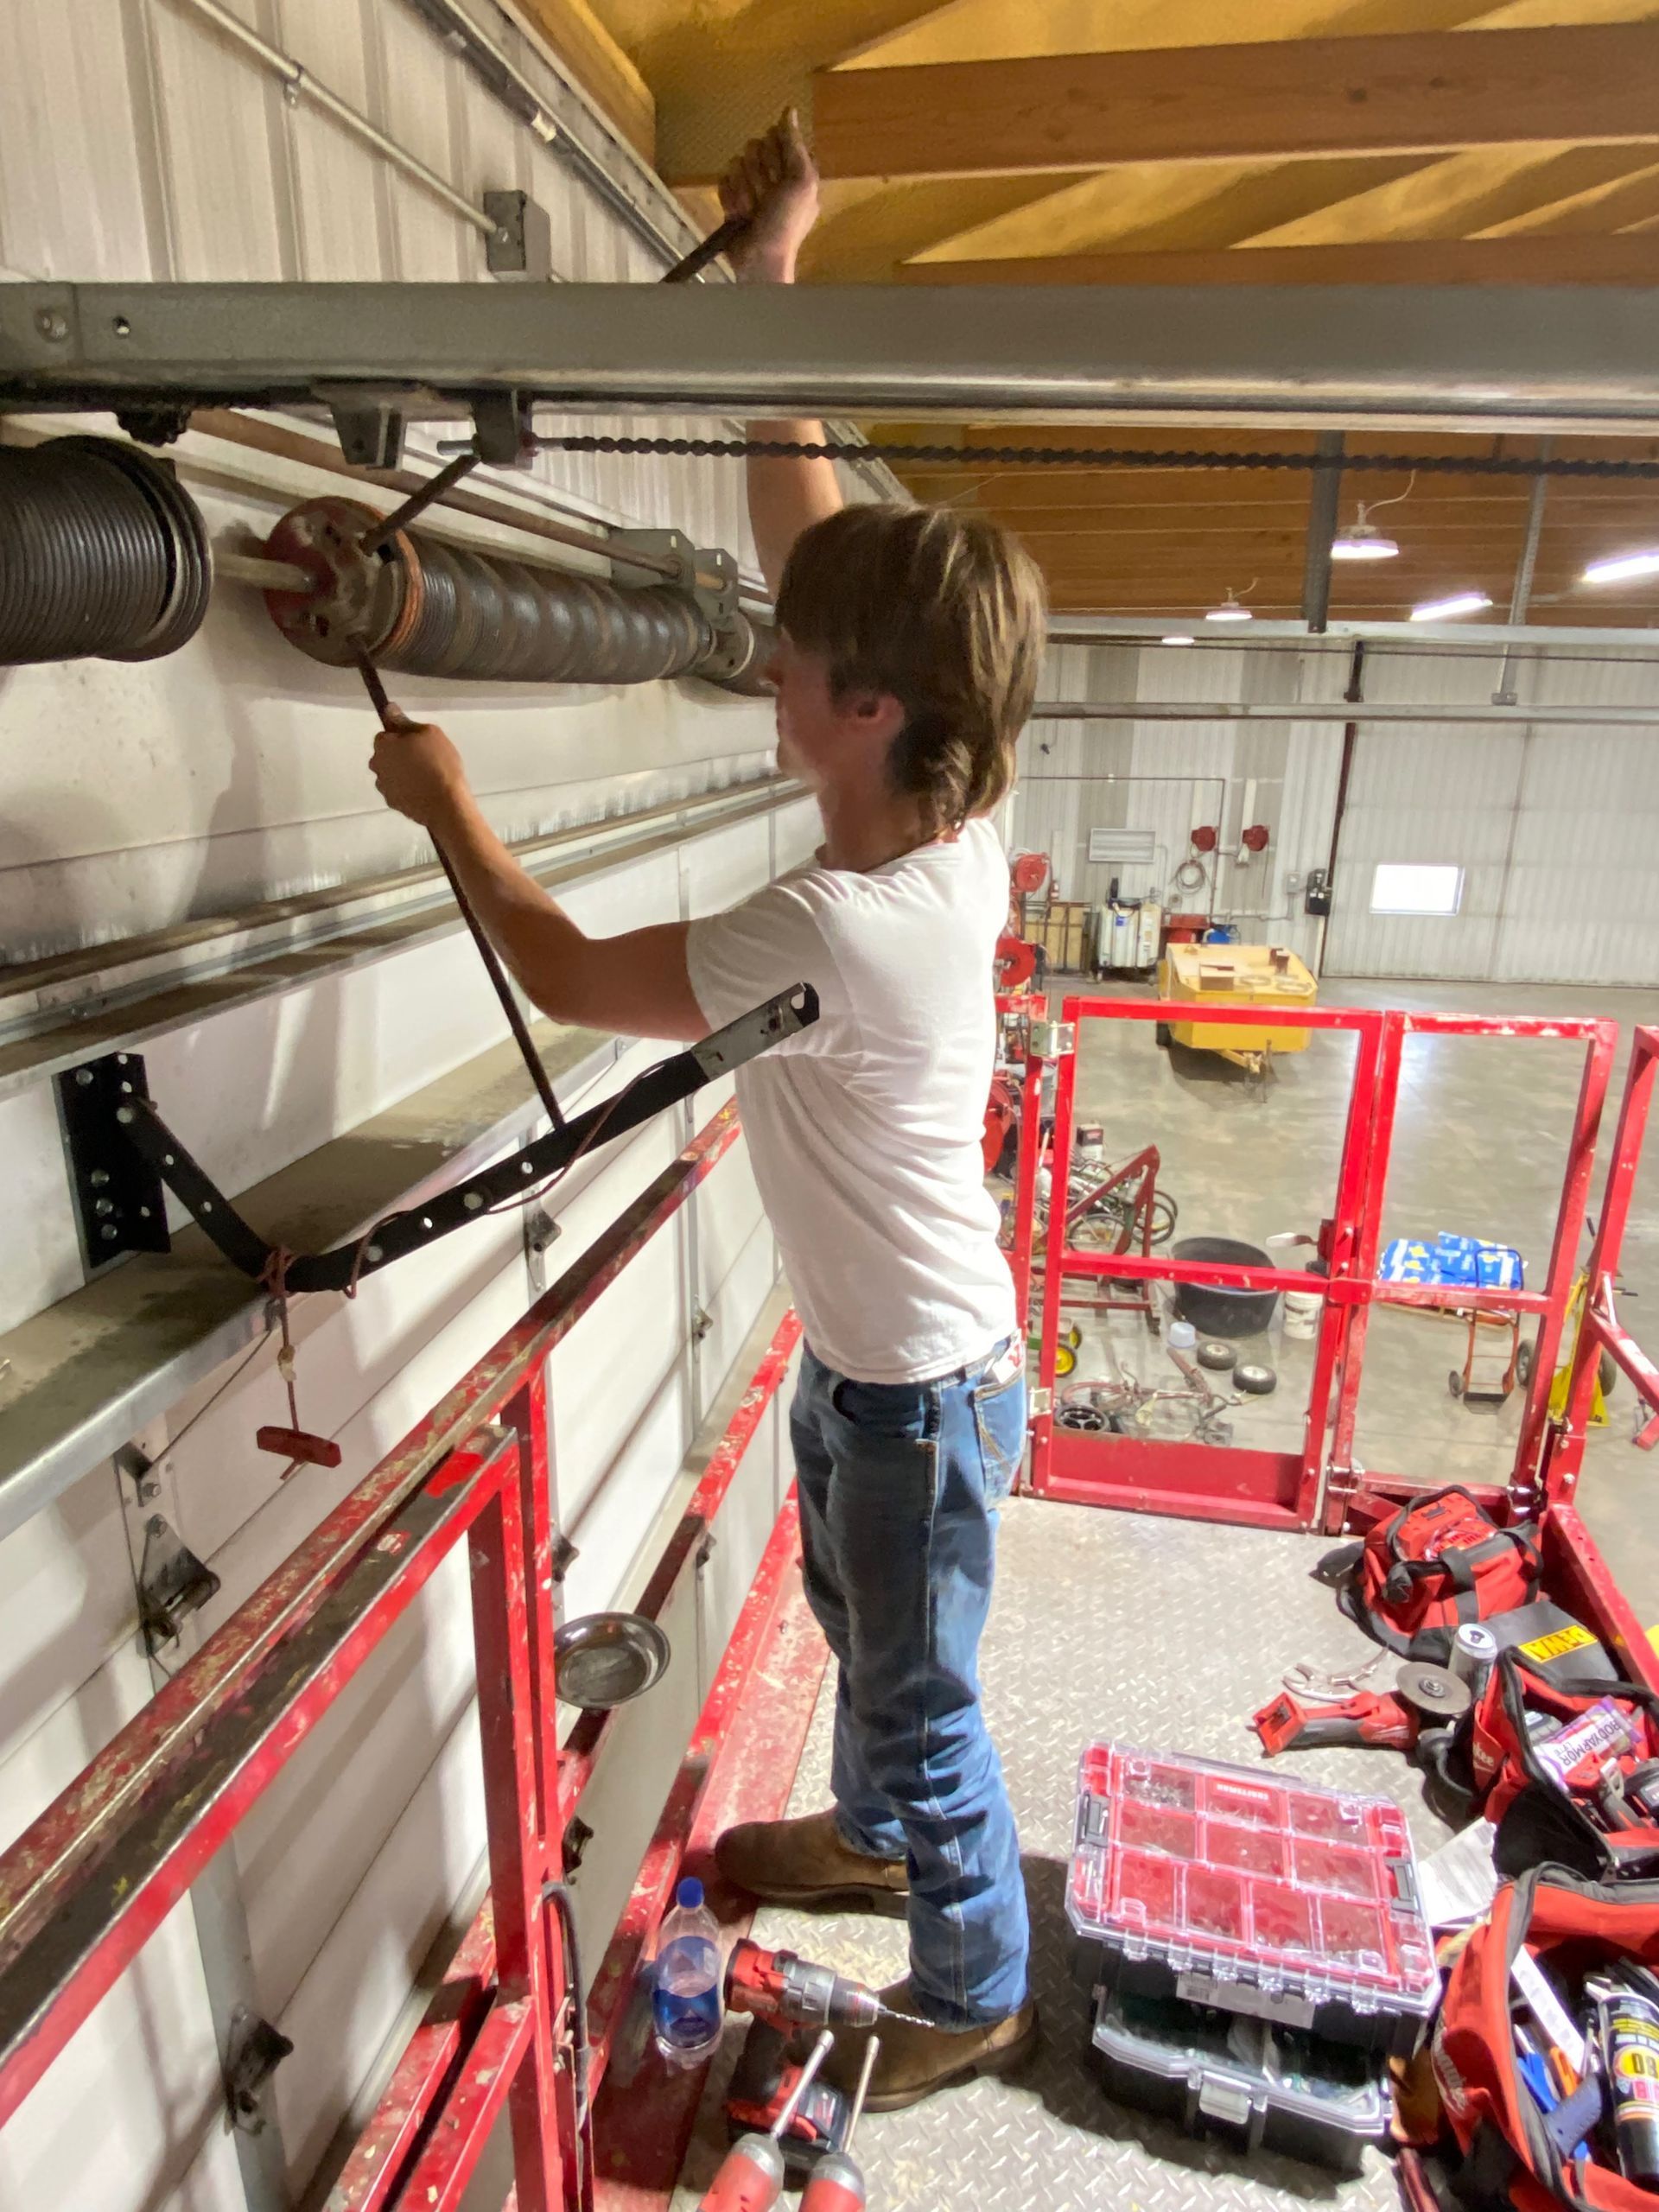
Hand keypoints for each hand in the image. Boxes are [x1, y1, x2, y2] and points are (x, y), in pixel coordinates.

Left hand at [371, 716, 466, 829]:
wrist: (446, 804)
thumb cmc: (439, 762)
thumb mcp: (429, 733)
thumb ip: (404, 721)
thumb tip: (389, 709)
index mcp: (383, 745)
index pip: (384, 735)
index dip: (399, 737)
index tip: (416, 743)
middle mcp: (377, 765)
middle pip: (384, 756)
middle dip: (397, 755)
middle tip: (422, 759)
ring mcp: (384, 787)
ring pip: (390, 774)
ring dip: (401, 773)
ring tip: (424, 777)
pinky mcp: (393, 804)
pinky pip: (397, 791)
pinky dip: (406, 789)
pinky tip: (423, 791)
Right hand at [718, 108, 819, 281]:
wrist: (760, 258)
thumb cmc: (787, 224)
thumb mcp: (802, 183)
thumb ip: (795, 146)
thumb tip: (790, 110)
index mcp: (793, 168)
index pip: (777, 136)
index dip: (775, 153)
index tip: (779, 172)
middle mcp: (772, 173)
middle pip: (754, 147)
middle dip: (758, 174)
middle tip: (766, 198)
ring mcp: (750, 185)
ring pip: (736, 163)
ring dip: (744, 190)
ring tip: (753, 212)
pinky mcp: (732, 197)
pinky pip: (723, 181)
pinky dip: (730, 199)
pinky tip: (739, 216)